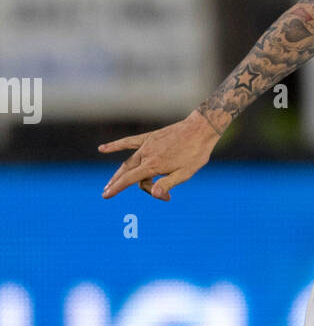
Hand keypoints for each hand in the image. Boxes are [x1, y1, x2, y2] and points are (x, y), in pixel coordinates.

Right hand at [99, 110, 219, 201]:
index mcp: (154, 165)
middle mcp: (146, 154)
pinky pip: (129, 142)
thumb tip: (154, 194)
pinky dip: (115, 146)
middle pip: (130, 173)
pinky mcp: (149, 137)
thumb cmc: (195, 154)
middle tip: (108, 193)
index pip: (129, 180)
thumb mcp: (185, 173)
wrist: (200, 129)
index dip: (116, 188)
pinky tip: (102, 149)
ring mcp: (146, 145)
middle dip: (118, 183)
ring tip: (110, 182)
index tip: (105, 196)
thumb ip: (167, 183)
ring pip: (130, 162)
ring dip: (119, 173)